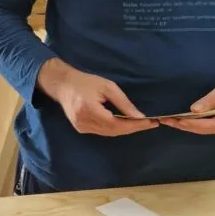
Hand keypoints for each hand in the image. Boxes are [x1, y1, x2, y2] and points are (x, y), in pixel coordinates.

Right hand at [38, 58, 157, 136]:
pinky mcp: (81, 129)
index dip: (135, 125)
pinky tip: (123, 124)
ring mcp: (82, 127)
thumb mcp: (107, 87)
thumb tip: (139, 116)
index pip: (117, 124)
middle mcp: (84, 122)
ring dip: (125, 130)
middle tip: (150, 124)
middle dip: (133, 128)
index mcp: (90, 110)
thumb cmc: (86, 82)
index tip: (151, 122)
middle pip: (114, 131)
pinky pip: (102, 132)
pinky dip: (114, 129)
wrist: (63, 85)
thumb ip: (123, 103)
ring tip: (140, 124)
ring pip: (109, 133)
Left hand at [161, 68, 214, 135]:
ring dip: (186, 125)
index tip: (177, 120)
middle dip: (184, 126)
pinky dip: (193, 123)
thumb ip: (212, 99)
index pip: (209, 125)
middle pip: (204, 130)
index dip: (192, 123)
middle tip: (166, 120)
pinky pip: (206, 126)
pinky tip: (181, 120)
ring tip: (169, 120)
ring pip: (204, 129)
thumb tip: (194, 109)